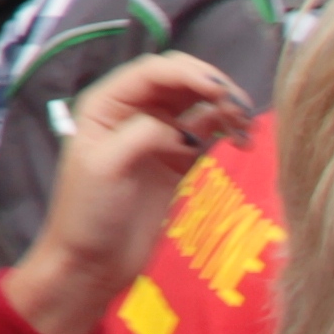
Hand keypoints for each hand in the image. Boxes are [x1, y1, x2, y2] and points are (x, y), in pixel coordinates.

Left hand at [3, 50, 250, 333]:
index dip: (188, 72)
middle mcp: (131, 112)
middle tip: (241, 108)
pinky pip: (207, 132)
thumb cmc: (88, 213)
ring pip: (197, 103)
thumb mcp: (105, 167)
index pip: (152, 71)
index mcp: (105, 105)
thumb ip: (141, 135)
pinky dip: (228, 129)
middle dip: (212, 85)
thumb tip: (180, 128)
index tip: (219, 91)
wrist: (92, 263)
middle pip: (179, 80)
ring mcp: (157, 136)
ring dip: (225, 106)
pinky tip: (242, 141)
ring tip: (245, 128)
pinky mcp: (177, 160)